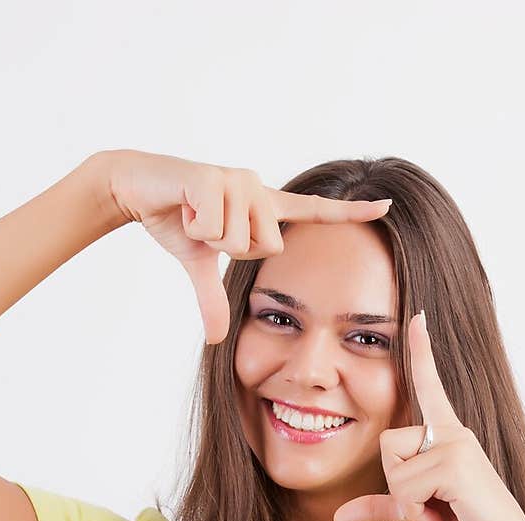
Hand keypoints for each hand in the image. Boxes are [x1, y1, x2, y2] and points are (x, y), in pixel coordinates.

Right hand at [96, 149, 390, 344]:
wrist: (136, 186)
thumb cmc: (175, 219)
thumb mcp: (199, 265)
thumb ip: (212, 300)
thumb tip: (216, 339)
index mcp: (263, 207)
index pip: (314, 212)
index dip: (351, 213)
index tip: (387, 206)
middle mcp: (258, 188)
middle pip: (268, 247)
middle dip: (234, 251)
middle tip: (209, 230)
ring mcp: (239, 179)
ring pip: (238, 241)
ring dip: (209, 237)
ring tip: (194, 214)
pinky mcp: (214, 177)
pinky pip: (214, 229)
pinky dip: (193, 226)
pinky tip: (184, 206)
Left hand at [333, 312, 524, 520]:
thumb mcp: (417, 513)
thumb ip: (382, 506)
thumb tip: (338, 518)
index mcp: (446, 434)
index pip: (429, 386)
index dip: (422, 352)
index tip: (419, 317)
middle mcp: (452, 432)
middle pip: (387, 445)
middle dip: (397, 485)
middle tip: (430, 506)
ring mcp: (456, 445)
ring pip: (395, 471)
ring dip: (409, 504)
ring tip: (440, 512)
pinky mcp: (456, 466)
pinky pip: (407, 488)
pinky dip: (418, 512)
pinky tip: (445, 518)